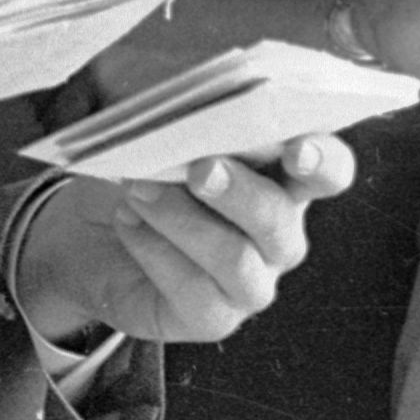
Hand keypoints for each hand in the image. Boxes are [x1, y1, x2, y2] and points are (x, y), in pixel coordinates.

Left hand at [10, 134, 355, 347]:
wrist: (90, 232)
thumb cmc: (142, 169)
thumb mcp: (162, 130)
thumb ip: (190, 115)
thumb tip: (190, 102)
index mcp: (283, 178)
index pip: (330, 171)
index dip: (323, 161)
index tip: (297, 150)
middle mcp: (278, 235)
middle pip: (279, 219)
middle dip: (239, 193)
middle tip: (198, 169)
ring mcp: (251, 282)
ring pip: (236, 260)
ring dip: (183, 221)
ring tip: (138, 189)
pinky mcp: (213, 317)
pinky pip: (195, 292)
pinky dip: (155, 251)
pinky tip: (128, 223)